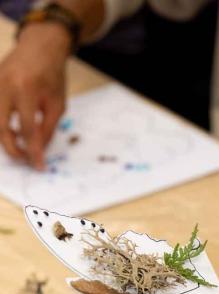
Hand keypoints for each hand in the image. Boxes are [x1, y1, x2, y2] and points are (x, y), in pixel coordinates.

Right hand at [0, 23, 69, 168]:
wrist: (40, 46)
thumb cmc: (52, 76)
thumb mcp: (57, 104)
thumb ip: (47, 128)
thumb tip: (38, 151)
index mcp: (27, 90)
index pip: (28, 130)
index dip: (32, 151)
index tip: (38, 166)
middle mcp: (5, 86)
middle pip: (2, 128)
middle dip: (12, 149)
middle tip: (24, 160)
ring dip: (6, 138)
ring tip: (21, 146)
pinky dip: (2, 125)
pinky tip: (14, 131)